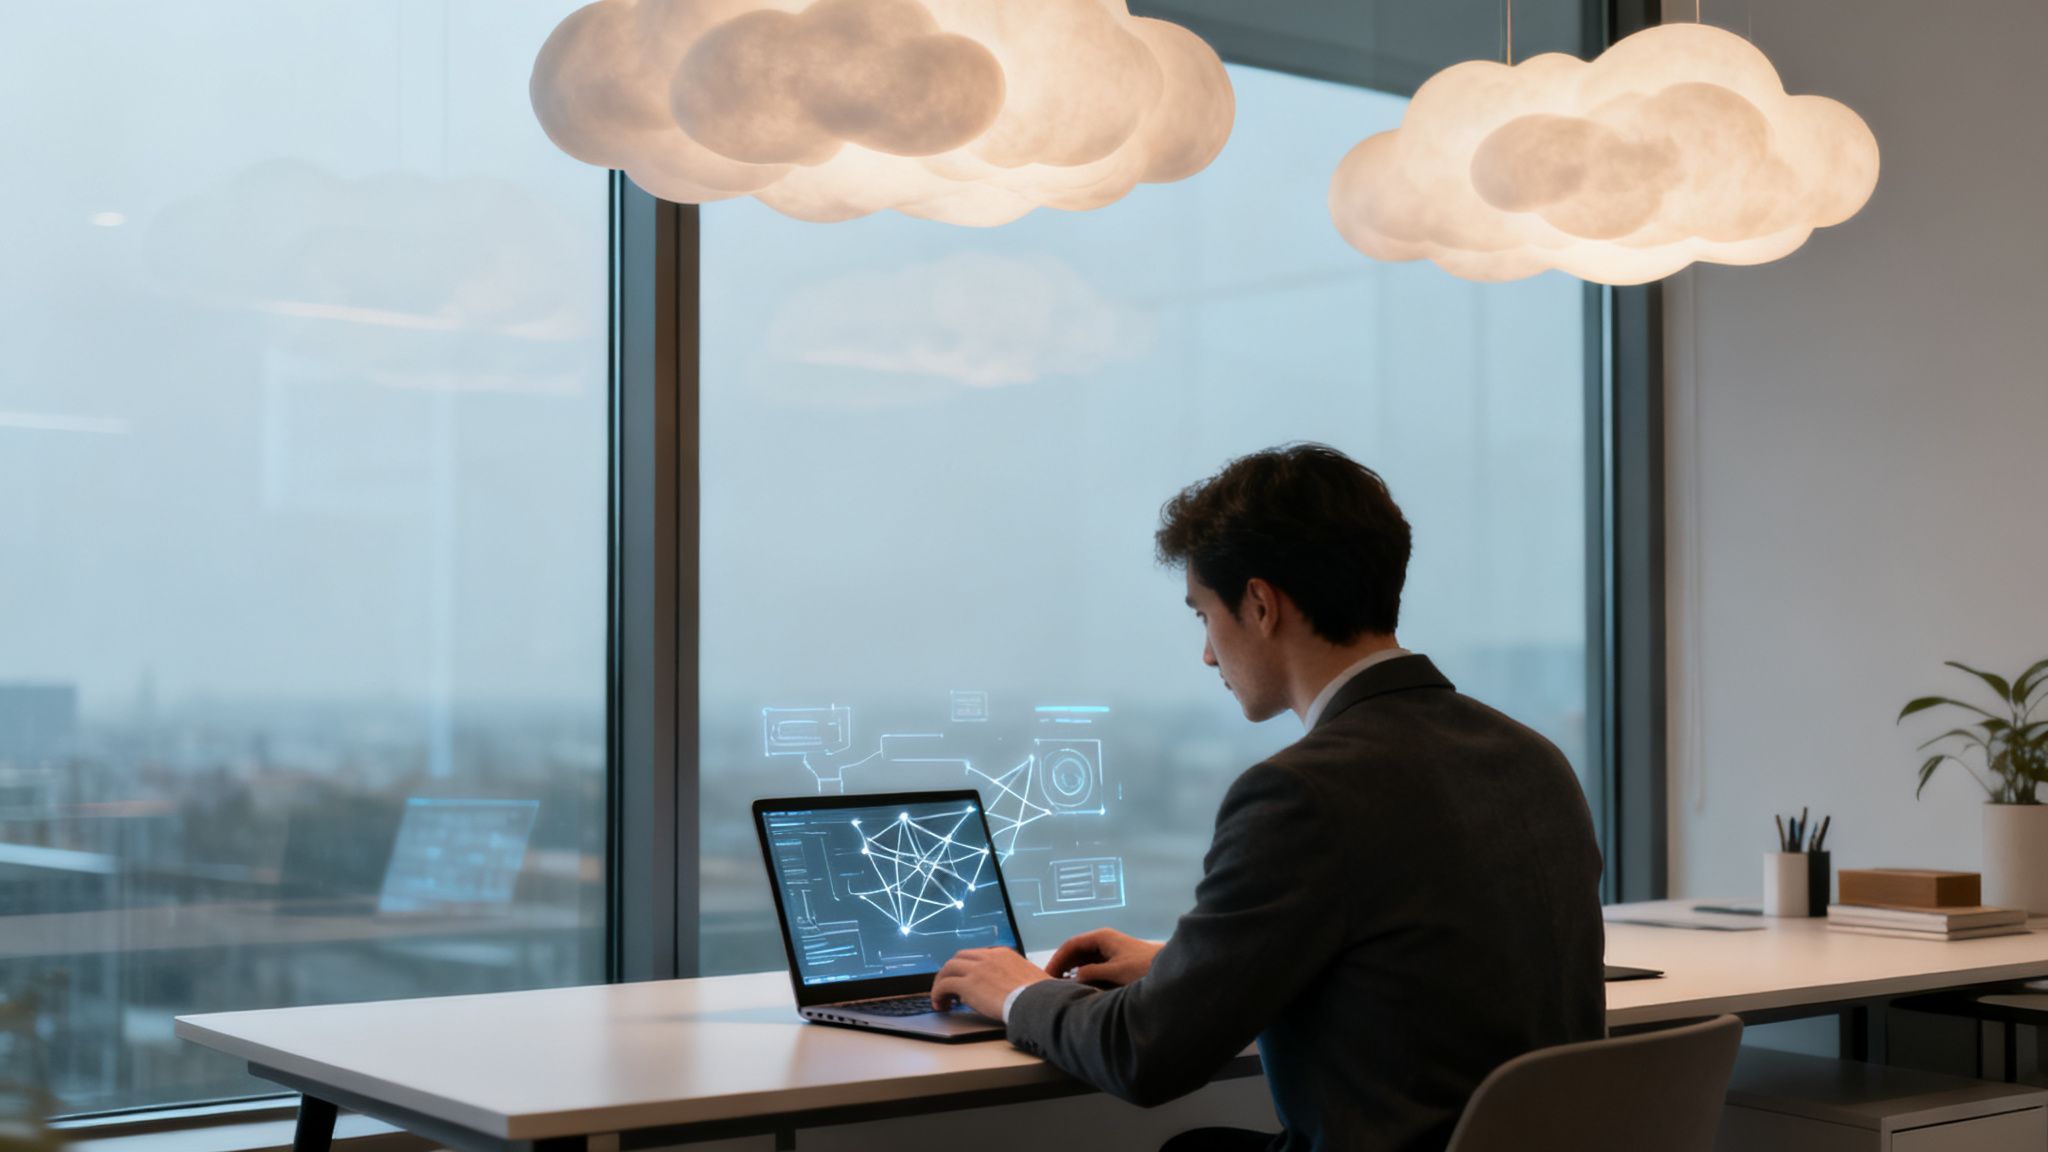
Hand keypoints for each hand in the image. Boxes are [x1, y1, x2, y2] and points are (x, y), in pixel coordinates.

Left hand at [931, 947, 1048, 1017]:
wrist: (1037, 1002)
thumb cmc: (1040, 996)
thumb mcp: (1030, 978)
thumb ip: (1016, 978)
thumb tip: (1012, 990)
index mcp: (1004, 954)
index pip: (978, 955)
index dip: (969, 968)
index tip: (967, 979)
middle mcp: (988, 957)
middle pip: (960, 957)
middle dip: (952, 971)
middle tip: (949, 987)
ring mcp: (977, 969)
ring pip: (949, 968)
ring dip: (941, 982)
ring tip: (941, 998)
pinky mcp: (967, 984)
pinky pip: (944, 985)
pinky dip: (938, 993)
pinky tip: (939, 1004)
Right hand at [1044, 928, 1162, 988]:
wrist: (1169, 969)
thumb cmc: (1142, 967)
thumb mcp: (1115, 971)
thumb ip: (1091, 973)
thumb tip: (1073, 977)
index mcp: (1101, 937)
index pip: (1071, 945)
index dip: (1057, 959)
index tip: (1046, 974)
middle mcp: (1103, 940)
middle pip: (1075, 951)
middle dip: (1062, 966)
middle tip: (1050, 982)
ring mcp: (1109, 950)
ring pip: (1083, 959)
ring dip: (1072, 971)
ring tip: (1061, 986)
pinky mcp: (1115, 960)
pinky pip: (1092, 965)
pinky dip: (1083, 974)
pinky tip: (1079, 985)